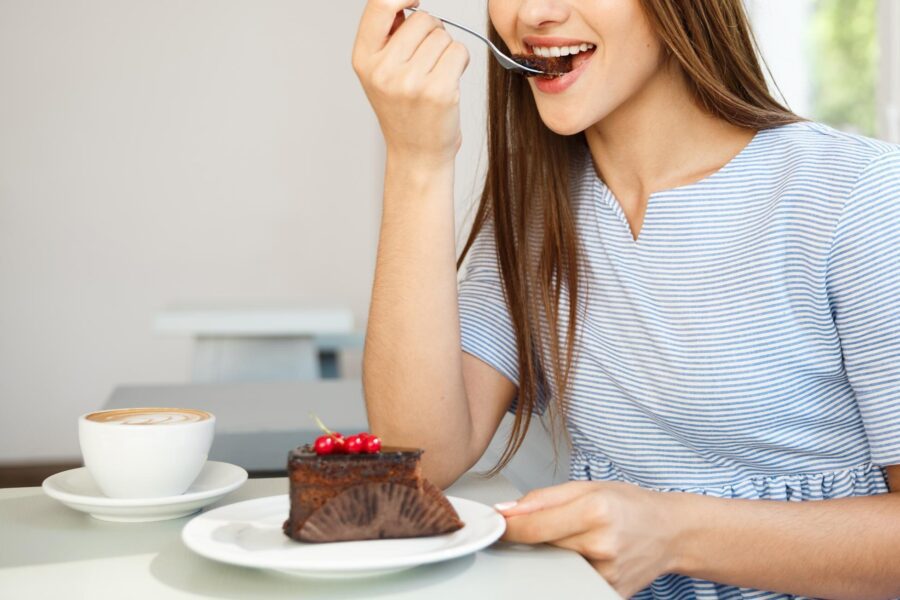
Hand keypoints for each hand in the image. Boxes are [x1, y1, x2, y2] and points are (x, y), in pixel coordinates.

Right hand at [351, 0, 469, 167]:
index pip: (380, 4)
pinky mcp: (439, 91)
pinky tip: (449, 81)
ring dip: (446, 49)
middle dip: (432, 32)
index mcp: (364, 59)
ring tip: (436, 74)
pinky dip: (460, 61)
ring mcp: (411, 81)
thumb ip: (388, 36)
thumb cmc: (404, 112)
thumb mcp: (381, 73)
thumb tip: (406, 0)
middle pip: (422, 18)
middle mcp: (383, 70)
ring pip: (443, 35)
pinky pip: (459, 51)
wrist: (417, 154)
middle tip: (427, 59)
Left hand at [495, 480, 680, 597]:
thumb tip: (507, 511)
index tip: (497, 524)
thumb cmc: (631, 506)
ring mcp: (606, 574)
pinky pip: (572, 581)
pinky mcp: (608, 592)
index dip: (509, 526)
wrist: (671, 533)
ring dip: (553, 553)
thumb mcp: (589, 487)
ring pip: (555, 564)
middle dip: (534, 536)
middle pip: (542, 546)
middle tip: (548, 525)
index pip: (534, 526)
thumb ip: (544, 498)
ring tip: (578, 538)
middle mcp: (602, 544)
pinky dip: (569, 568)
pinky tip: (588, 555)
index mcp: (596, 511)